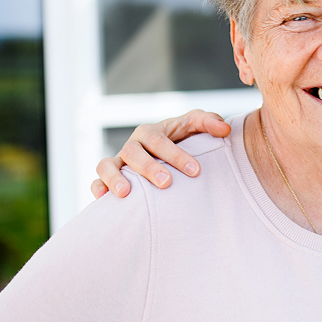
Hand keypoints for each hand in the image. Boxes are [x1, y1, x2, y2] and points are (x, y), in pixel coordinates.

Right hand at [91, 110, 231, 197]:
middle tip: (167, 183)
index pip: (160, 140)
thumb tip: (225, 129)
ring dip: (115, 178)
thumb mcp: (194, 127)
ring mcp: (118, 163)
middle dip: (149, 167)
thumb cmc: (181, 141)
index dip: (176, 155)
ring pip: (107, 165)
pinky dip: (97, 188)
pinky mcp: (108, 179)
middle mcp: (132, 146)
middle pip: (133, 152)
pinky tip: (104, 199)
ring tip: (126, 193)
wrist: (165, 156)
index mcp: (151, 132)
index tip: (195, 171)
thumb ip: (209, 122)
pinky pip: (96, 181)